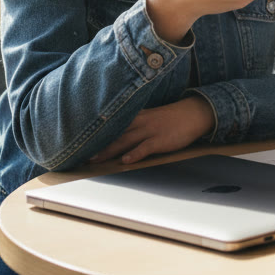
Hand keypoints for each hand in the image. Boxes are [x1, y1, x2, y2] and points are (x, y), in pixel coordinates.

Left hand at [89, 96, 214, 164]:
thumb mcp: (151, 116)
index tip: (81, 142)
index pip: (114, 125)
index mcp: (137, 117)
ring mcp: (150, 131)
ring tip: (95, 160)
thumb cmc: (172, 117)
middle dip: (98, 145)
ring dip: (109, 151)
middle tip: (81, 155)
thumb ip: (135, 123)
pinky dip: (134, 154)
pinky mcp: (160, 140)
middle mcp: (140, 123)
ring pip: (125, 141)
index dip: (98, 134)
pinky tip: (125, 161)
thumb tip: (120, 134)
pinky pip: (145, 147)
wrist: (194, 113)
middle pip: (115, 135)